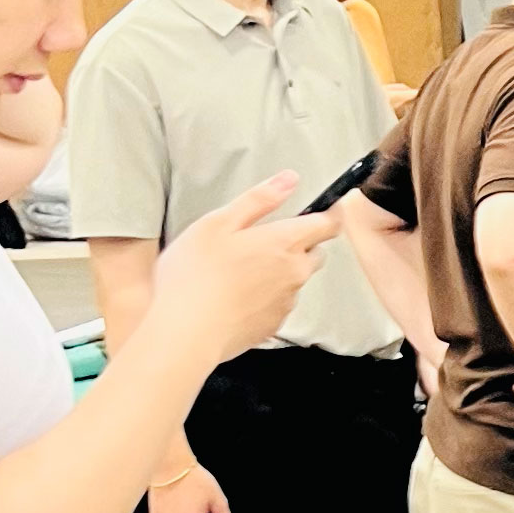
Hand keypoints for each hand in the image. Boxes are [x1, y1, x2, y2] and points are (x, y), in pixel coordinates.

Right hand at [152, 174, 343, 365]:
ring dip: (280, 273)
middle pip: (315, 253)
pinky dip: (266, 298)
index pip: (328, 224)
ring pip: (296, 280)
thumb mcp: (218, 223)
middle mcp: (295, 273)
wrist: (184, 334)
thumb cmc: (194, 274)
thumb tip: (290, 179)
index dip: (329, 214)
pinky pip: (280, 304)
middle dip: (301, 245)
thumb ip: (258, 199)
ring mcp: (287, 302)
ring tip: (241, 273)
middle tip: (263, 242)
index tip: (322, 210)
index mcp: (285, 243)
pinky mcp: (273, 325)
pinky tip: (236, 298)